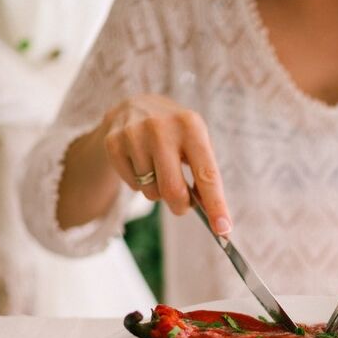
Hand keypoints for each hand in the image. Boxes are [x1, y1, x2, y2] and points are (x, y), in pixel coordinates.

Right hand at [101, 94, 231, 234]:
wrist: (134, 107)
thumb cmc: (175, 134)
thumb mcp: (195, 141)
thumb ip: (204, 174)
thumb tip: (212, 214)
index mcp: (191, 126)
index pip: (207, 174)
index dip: (216, 205)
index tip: (223, 230)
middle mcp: (161, 128)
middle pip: (173, 190)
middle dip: (181, 206)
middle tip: (183, 206)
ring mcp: (134, 134)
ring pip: (152, 192)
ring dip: (159, 192)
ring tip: (159, 171)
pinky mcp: (113, 143)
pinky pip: (133, 186)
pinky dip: (140, 184)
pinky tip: (141, 164)